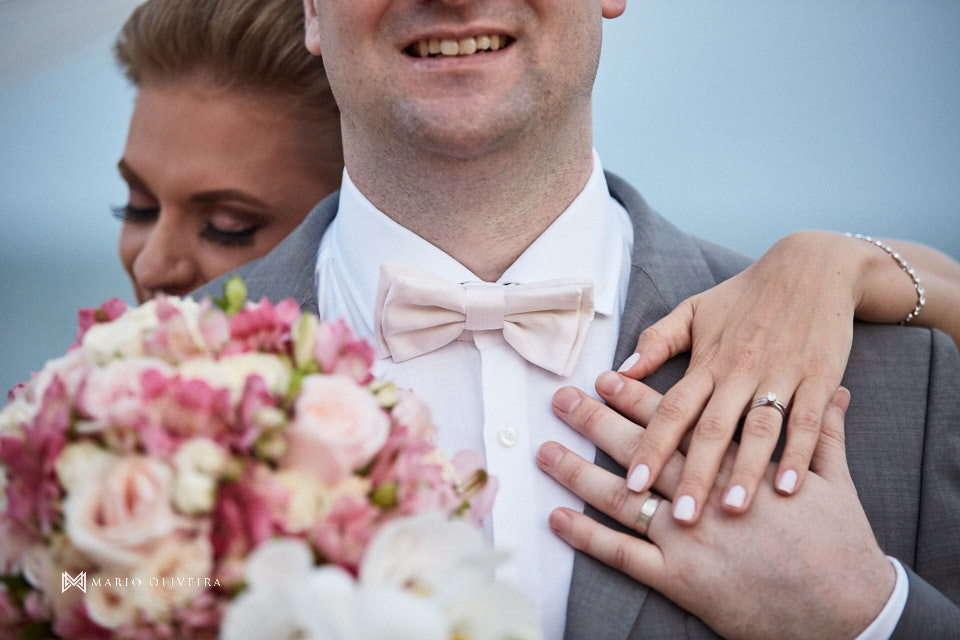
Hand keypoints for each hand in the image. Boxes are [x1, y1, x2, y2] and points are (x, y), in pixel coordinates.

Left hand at [542, 382, 894, 638]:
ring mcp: (690, 538)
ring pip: (622, 498)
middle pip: (639, 449)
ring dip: (578, 473)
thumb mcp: (837, 480)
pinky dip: (588, 537)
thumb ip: (827, 431)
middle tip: (560, 399)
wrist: (848, 611)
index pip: (677, 419)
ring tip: (545, 451)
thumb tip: (839, 394)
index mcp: (739, 462)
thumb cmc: (841, 544)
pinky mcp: (682, 579)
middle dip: (595, 421)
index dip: (635, 396)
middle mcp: (705, 493)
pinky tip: (558, 518)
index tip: (603, 377)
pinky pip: (623, 556)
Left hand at [618, 231, 864, 521]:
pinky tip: (788, 487)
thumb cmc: (745, 296)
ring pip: (758, 430)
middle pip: (712, 429)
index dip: (652, 446)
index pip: (672, 409)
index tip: (634, 485)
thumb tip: (621, 369)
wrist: (813, 267)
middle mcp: (740, 371)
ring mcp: (781, 375)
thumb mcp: (695, 309)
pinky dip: (798, 454)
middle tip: (680, 518)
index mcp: (707, 360)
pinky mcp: (819, 378)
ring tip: (730, 511)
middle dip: (694, 475)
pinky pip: (806, 421)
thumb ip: (658, 339)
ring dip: (744, 472)